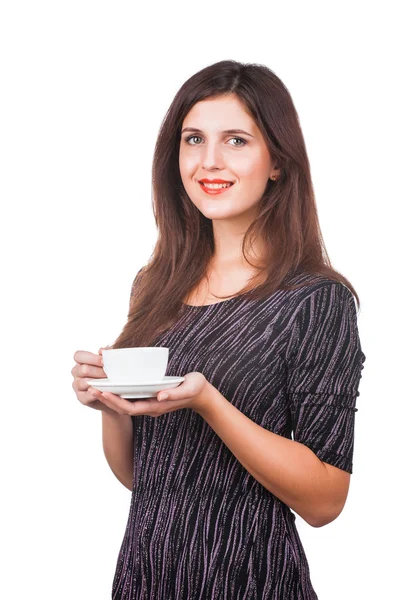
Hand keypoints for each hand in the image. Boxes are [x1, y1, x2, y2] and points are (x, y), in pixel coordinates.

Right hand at [71, 346, 115, 413]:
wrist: (111, 393)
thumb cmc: (107, 374)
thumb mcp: (106, 363)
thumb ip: (104, 356)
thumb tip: (102, 350)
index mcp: (81, 362)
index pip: (78, 356)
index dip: (92, 358)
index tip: (104, 361)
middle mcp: (76, 373)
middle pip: (84, 370)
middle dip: (99, 371)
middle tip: (110, 373)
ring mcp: (77, 386)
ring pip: (85, 382)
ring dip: (99, 382)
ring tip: (110, 382)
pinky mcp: (81, 398)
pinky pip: (88, 395)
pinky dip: (97, 394)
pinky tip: (104, 391)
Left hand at [88, 371, 210, 416]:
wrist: (201, 394)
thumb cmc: (195, 389)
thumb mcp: (188, 389)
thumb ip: (174, 394)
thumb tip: (159, 397)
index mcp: (156, 407)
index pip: (130, 407)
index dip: (115, 401)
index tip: (103, 393)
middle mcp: (150, 406)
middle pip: (123, 406)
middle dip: (106, 398)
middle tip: (91, 388)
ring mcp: (149, 402)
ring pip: (125, 401)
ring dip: (110, 395)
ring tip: (96, 385)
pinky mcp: (150, 396)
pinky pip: (131, 396)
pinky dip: (119, 390)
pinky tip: (112, 382)